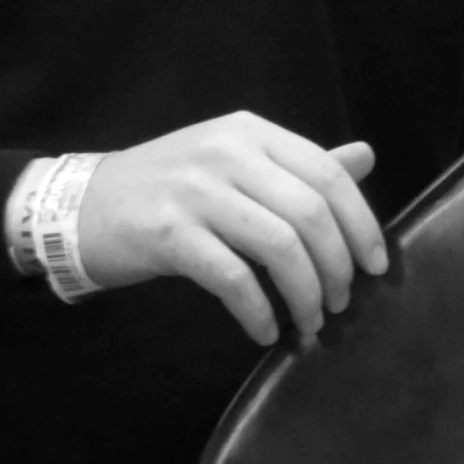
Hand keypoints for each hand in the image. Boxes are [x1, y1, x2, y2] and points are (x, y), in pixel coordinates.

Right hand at [75, 113, 386, 346]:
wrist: (87, 204)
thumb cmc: (171, 186)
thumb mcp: (236, 160)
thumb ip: (299, 164)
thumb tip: (366, 157)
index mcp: (251, 131)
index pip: (326, 172)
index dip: (361, 222)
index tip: (376, 266)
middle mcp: (228, 151)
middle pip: (310, 212)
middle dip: (337, 268)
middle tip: (341, 303)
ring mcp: (197, 190)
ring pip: (279, 246)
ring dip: (305, 295)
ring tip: (309, 324)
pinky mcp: (169, 232)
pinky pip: (232, 278)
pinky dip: (258, 313)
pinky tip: (264, 332)